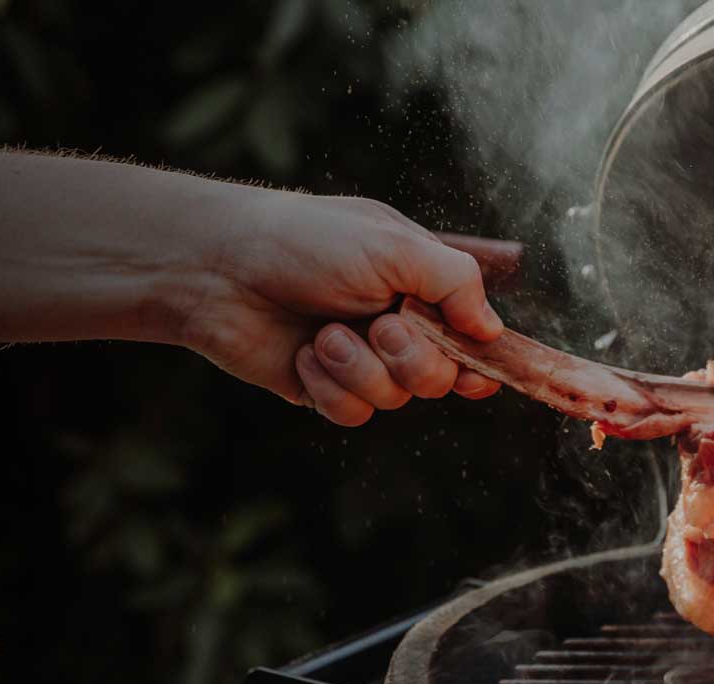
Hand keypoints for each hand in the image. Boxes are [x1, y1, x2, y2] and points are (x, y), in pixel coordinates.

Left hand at [175, 188, 505, 424]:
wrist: (221, 268)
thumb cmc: (306, 241)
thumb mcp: (394, 245)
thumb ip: (455, 281)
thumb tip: (492, 331)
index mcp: (419, 285)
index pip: (473, 334)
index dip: (482, 359)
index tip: (477, 370)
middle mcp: (395, 324)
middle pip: (442, 377)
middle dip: (415, 359)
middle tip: (382, 327)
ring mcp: (360, 360)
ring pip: (396, 399)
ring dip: (362, 370)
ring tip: (325, 335)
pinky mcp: (323, 389)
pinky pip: (353, 413)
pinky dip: (331, 388)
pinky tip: (305, 356)